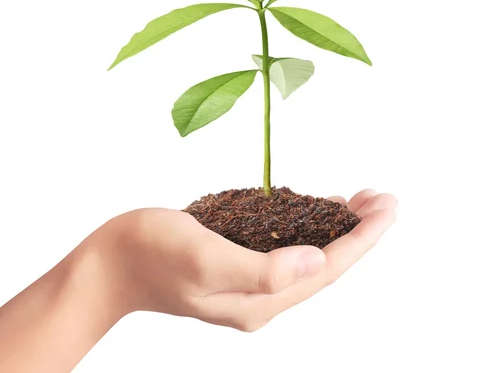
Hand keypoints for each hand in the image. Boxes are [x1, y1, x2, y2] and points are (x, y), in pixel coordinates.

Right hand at [105, 189, 396, 331]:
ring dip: (337, 227)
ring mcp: (249, 282)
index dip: (362, 238)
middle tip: (382, 197)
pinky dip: (307, 226)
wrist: (111, 263)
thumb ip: (263, 269)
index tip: (387, 207)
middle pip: (325, 263)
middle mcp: (261, 296)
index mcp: (260, 300)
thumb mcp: (206, 259)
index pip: (327, 269)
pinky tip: (316, 209)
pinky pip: (284, 246)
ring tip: (360, 200)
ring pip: (308, 254)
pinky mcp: (237, 263)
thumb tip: (319, 261)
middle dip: (358, 231)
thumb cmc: (152, 255)